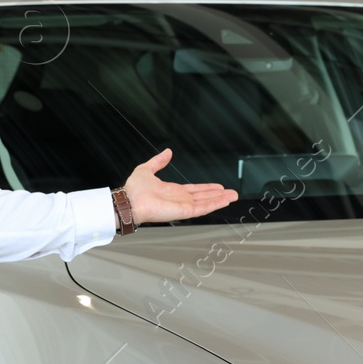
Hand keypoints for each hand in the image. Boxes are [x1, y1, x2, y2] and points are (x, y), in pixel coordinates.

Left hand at [123, 148, 237, 224]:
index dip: (207, 188)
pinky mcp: (184, 211)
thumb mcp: (147, 169)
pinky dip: (214, 204)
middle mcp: (179, 199)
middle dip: (218, 195)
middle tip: (231, 193)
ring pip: (206, 203)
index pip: (194, 190)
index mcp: (172, 191)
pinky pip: (202, 208)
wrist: (130, 200)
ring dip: (220, 199)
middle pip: (204, 197)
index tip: (218, 187)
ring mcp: (183, 206)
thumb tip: (167, 152)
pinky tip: (224, 201)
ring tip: (233, 196)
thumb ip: (158, 161)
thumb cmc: (133, 190)